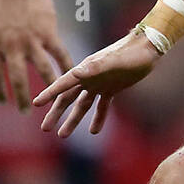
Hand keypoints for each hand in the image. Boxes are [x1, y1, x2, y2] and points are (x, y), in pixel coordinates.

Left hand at [0, 0, 72, 110]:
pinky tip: (72, 74)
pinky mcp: (48, 32)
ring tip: (55, 100)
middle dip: (22, 98)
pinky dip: (66, 65)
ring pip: (42, 69)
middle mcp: (12, 46)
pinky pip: (59, 52)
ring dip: (48, 87)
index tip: (4, 102)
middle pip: (17, 78)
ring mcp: (31, 39)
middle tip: (26, 112)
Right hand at [32, 30, 160, 136]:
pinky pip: (102, 106)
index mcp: (86, 70)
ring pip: (82, 105)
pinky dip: (98, 118)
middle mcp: (89, 77)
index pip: (63, 84)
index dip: (49, 93)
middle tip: (45, 128)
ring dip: (73, 119)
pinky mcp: (112, 88)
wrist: (148, 48)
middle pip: (68, 98)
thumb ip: (95, 67)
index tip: (36, 103)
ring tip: (63, 135)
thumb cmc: (130, 53)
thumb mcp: (113, 61)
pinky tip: (94, 131)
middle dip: (56, 112)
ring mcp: (100, 84)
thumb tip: (75, 72)